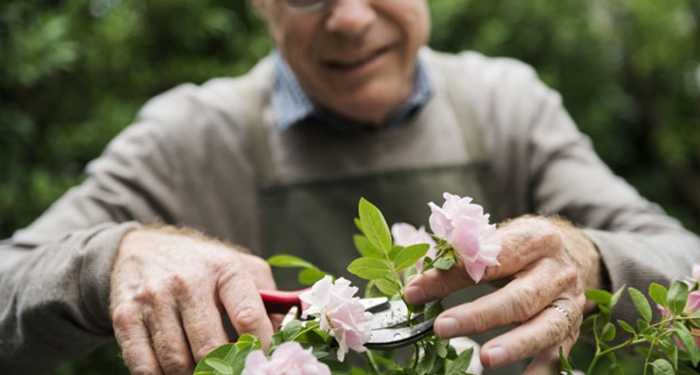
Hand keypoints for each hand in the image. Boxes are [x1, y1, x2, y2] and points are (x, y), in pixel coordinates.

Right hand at [109, 226, 275, 374]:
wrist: (142, 248)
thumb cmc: (202, 265)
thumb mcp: (241, 268)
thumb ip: (269, 300)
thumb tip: (285, 337)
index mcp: (224, 269)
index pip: (249, 317)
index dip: (259, 347)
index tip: (261, 359)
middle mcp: (188, 282)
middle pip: (210, 348)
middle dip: (224, 369)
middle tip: (229, 370)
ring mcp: (154, 299)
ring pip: (177, 362)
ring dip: (192, 374)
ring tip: (203, 369)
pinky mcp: (125, 316)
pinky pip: (144, 366)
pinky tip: (173, 369)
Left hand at [404, 216, 601, 373]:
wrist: (575, 251)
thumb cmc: (523, 247)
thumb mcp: (498, 240)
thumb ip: (459, 258)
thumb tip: (416, 284)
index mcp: (532, 240)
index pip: (487, 260)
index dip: (449, 277)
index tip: (415, 292)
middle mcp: (555, 271)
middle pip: (518, 297)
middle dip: (479, 316)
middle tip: (442, 327)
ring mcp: (568, 302)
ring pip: (544, 327)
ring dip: (515, 346)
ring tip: (486, 359)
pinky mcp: (572, 328)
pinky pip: (558, 354)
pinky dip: (541, 372)